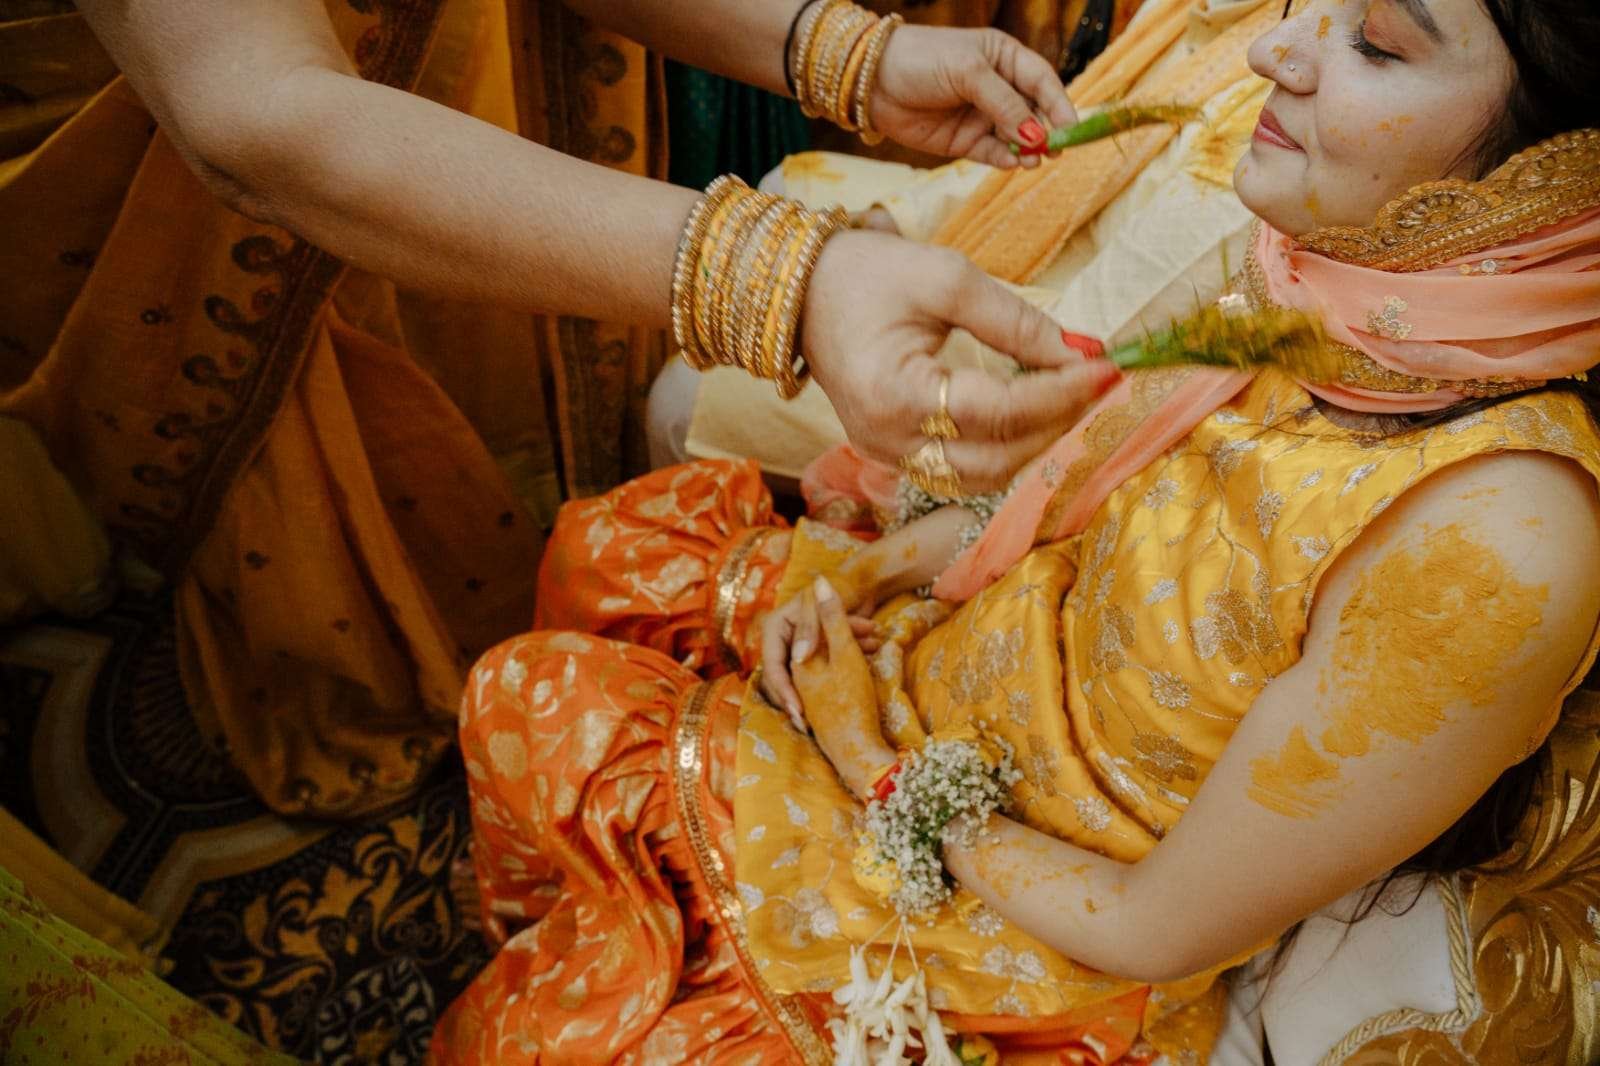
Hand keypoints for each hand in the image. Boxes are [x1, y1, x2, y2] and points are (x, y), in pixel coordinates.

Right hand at [761, 581, 881, 727]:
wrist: (863, 583)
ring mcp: (797, 647)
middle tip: (807, 725)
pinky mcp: (814, 654)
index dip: (784, 690)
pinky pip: (816, 674)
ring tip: (825, 714)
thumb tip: (798, 658)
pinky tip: (845, 695)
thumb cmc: (841, 589)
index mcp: (776, 626)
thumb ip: (811, 630)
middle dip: (797, 699)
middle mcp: (782, 639)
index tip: (799, 711)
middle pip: (782, 678)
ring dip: (816, 692)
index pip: (773, 665)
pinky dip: (831, 681)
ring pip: (800, 679)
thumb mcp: (823, 608)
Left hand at [790, 577, 896, 798]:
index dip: (830, 611)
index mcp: (797, 660)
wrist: (862, 750)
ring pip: (831, 653)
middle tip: (875, 632)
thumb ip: (831, 617)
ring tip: (880, 639)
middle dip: (846, 632)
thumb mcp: (844, 650)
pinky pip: (837, 669)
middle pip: (821, 640)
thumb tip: (820, 581)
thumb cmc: (851, 698)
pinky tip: (873, 657)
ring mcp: (813, 688)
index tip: (851, 605)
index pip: (809, 622)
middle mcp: (800, 673)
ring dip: (853, 643)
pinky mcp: (827, 698)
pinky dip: (853, 659)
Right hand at [802, 229, 1121, 491]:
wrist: (798, 293)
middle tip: (1096, 381)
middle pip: (998, 458)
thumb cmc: (866, 275)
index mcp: (897, 394)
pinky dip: (1004, 448)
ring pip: (984, 477)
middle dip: (1057, 421)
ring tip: (1068, 398)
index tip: (1107, 366)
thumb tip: (1078, 351)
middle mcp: (890, 440)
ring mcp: (887, 455)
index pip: (1001, 410)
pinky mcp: (891, 455)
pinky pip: (961, 470)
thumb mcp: (945, 277)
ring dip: (1034, 443)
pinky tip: (1030, 414)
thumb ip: (1015, 320)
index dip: (1061, 391)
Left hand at [872, 25, 1076, 168]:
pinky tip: (1013, 162)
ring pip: (1016, 137)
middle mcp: (998, 87)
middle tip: (1055, 149)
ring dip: (1028, 149)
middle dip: (1046, 130)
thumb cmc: (922, 60)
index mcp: (1004, 57)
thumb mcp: (968, 72)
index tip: (1071, 126)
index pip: (1043, 81)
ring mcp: (981, 116)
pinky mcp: (964, 142)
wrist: (872, 82)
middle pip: (1034, 112)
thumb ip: (1004, 103)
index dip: (1059, 103)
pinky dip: (1005, 160)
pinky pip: (993, 153)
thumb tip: (1036, 134)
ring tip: (1034, 159)